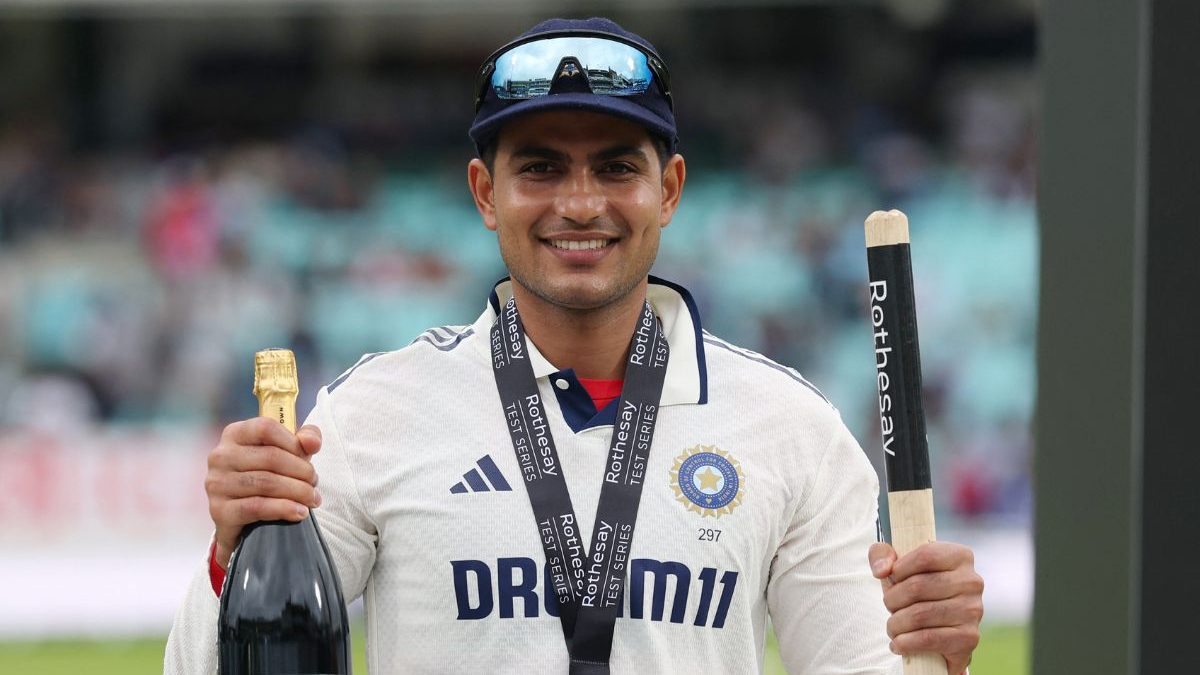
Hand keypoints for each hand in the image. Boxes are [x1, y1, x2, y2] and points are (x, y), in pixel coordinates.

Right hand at [206, 418, 322, 567]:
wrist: (244, 517)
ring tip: (312, 499)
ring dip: (298, 492)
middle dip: (302, 471)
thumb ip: (305, 438)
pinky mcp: (219, 510)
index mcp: (235, 434)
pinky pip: (257, 507)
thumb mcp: (287, 451)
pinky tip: (300, 512)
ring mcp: (217, 483)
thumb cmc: (269, 475)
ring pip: (266, 483)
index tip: (308, 457)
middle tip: (315, 483)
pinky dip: (284, 509)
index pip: (266, 428)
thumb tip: (312, 443)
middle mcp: (220, 456)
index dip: (293, 443)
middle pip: (271, 458)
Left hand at [868, 541, 983, 674]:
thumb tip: (881, 570)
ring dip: (896, 623)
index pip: (925, 556)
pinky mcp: (969, 637)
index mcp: (960, 556)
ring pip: (920, 614)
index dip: (899, 569)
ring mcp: (973, 610)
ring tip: (892, 626)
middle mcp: (972, 581)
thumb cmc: (916, 590)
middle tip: (889, 607)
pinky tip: (898, 644)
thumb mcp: (897, 565)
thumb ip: (881, 555)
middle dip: (892, 599)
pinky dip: (906, 643)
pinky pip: (928, 638)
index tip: (891, 579)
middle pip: (917, 586)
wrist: (941, 630)